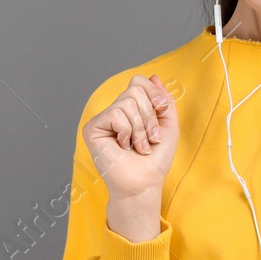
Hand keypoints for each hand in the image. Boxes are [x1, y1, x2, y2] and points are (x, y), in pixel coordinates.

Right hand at [83, 74, 179, 200]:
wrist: (144, 182)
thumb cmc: (155, 160)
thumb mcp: (168, 125)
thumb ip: (164, 101)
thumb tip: (153, 77)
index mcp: (131, 110)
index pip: (138, 82)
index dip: (153, 93)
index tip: (162, 110)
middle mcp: (115, 112)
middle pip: (134, 90)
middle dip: (149, 116)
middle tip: (150, 137)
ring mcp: (103, 120)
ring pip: (126, 102)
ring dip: (140, 128)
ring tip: (138, 146)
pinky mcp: (92, 128)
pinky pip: (115, 114)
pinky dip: (126, 131)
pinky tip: (123, 146)